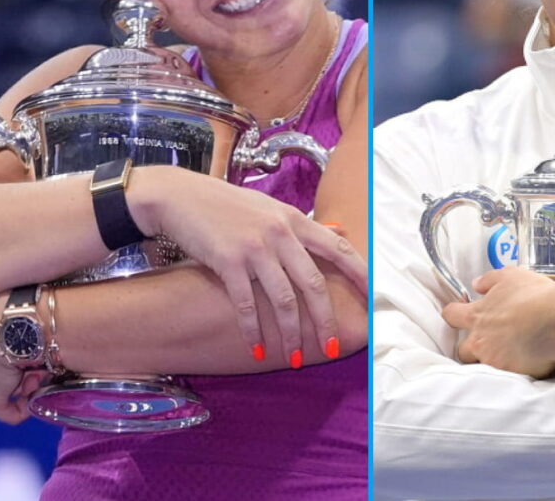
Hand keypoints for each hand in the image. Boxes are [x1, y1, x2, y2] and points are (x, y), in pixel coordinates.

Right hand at [132, 166, 367, 362]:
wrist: (180, 196)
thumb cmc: (227, 205)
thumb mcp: (271, 208)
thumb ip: (303, 225)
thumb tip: (340, 231)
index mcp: (295, 220)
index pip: (339, 249)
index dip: (360, 275)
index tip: (374, 300)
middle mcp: (280, 233)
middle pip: (314, 284)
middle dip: (325, 321)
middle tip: (331, 348)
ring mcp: (255, 248)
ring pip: (284, 300)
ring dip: (291, 333)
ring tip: (294, 358)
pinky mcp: (227, 262)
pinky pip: (247, 304)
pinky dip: (254, 330)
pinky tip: (257, 349)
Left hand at [442, 268, 554, 376]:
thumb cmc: (535, 294)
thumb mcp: (510, 275)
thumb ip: (488, 280)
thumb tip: (476, 285)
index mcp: (477, 316)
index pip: (451, 315)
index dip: (454, 313)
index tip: (460, 313)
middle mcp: (481, 341)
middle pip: (462, 350)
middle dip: (471, 346)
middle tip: (489, 339)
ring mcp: (495, 361)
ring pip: (485, 365)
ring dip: (493, 358)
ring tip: (512, 351)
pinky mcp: (513, 374)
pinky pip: (509, 375)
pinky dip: (516, 367)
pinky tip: (528, 358)